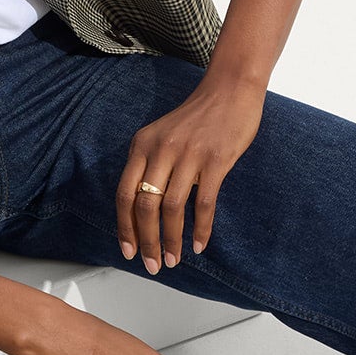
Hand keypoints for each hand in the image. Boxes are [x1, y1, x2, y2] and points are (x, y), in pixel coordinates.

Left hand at [116, 68, 265, 271]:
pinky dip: (201, 228)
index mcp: (142, 145)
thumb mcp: (162, 134)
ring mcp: (188, 154)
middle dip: (147, 241)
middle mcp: (161, 149)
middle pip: (145, 205)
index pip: (124, 194)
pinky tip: (200, 244)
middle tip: (152, 265)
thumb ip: (150, 163)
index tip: (128, 251)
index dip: (124, 227)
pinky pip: (204, 203)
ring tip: (174, 259)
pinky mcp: (216, 160)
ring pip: (172, 208)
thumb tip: (142, 208)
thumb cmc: (198, 117)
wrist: (231, 90)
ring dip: (171, 240)